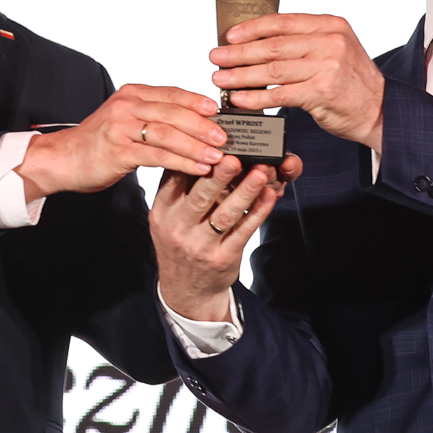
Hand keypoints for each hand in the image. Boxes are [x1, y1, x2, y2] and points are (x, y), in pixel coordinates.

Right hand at [16, 85, 227, 199]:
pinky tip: (198, 167)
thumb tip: (197, 121)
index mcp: (132, 94)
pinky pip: (157, 155)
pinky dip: (181, 161)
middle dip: (204, 124)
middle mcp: (126, 105)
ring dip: (197, 144)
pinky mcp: (118, 150)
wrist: (63, 159)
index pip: (172, 93)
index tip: (221, 111)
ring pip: (168, 132)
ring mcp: (121, 127)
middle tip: (226, 136)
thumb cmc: (100, 143)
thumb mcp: (127, 120)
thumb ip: (156, 116)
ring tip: (218, 155)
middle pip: (174, 111)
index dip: (198, 102)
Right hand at [150, 153, 303, 321]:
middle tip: (235, 156)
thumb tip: (198, 149)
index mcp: (162, 210)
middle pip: (200, 196)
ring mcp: (200, 244)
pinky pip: (243, 231)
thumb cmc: (180, 243)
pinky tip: (269, 196)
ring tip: (261, 172)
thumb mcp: (167, 216)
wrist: (186, 290)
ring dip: (245, 191)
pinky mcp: (222, 257)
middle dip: (219, 175)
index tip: (212, 142)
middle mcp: (178, 227)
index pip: (176, 179)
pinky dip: (258, 211)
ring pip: (225, 213)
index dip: (195, 159)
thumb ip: (178, 187)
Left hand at [211, 14, 385, 151]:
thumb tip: (259, 43)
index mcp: (331, 25)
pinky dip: (256, 98)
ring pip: (273, 70)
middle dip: (239, 53)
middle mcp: (330, 42)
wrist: (379, 110)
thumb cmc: (351, 82)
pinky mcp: (322, 91)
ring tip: (221, 79)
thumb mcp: (335, 50)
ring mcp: (327, 66)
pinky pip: (280, 94)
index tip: (230, 36)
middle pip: (273, 45)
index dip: (252, 28)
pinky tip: (240, 99)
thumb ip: (305, 42)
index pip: (282, 22)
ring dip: (241, 76)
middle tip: (216, 57)